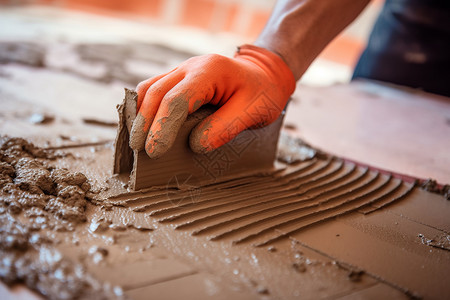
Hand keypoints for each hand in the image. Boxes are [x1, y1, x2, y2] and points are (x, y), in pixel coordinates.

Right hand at [129, 44, 295, 157]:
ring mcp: (183, 70)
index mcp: (210, 71)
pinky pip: (155, 89)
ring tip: (136, 141)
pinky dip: (145, 108)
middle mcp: (191, 66)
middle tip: (139, 150)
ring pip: (149, 88)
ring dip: (140, 114)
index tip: (155, 151)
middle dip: (144, 123)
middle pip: (156, 92)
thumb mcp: (253, 112)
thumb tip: (195, 146)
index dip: (163, 126)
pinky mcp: (179, 79)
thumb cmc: (262, 94)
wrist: (265, 74)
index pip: (177, 100)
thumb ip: (225, 128)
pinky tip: (144, 126)